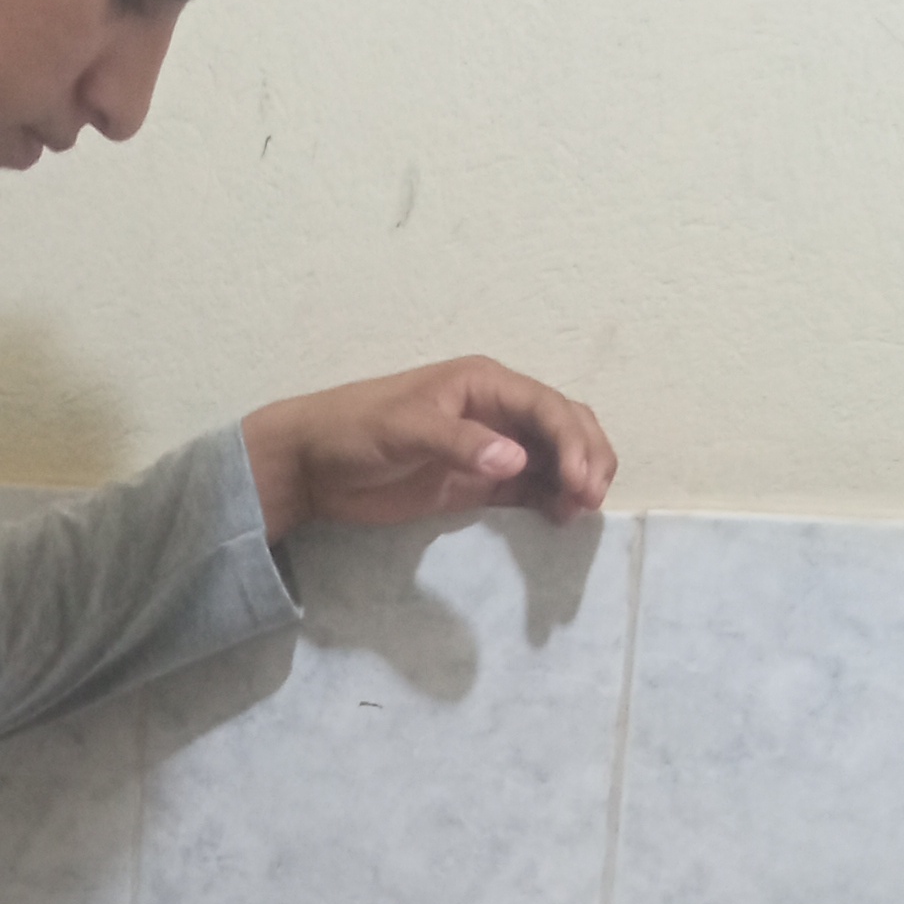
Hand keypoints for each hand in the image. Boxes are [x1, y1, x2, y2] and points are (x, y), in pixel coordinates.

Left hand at [242, 357, 615, 543]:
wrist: (312, 466)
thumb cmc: (354, 431)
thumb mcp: (403, 429)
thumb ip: (459, 443)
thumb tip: (516, 462)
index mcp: (483, 384)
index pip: (546, 406)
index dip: (572, 440)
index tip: (579, 481)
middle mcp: (496, 411)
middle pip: (563, 425)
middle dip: (587, 456)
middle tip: (590, 498)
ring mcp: (490, 448)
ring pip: (553, 457)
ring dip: (575, 479)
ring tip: (579, 512)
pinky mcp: (477, 483)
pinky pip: (529, 488)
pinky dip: (551, 499)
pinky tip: (562, 518)